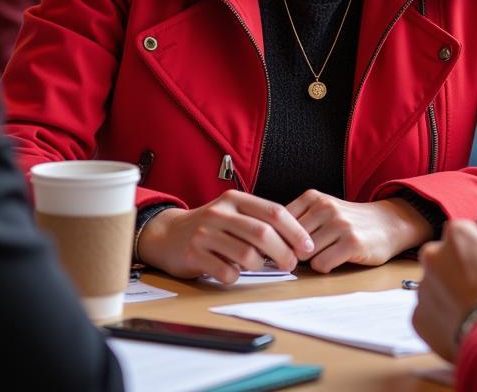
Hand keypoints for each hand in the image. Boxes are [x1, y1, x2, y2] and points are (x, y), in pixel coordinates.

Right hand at [136, 190, 314, 283]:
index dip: (295, 231)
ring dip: (260, 266)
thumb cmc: (212, 227)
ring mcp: (205, 233)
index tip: (307, 247)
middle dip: (283, 252)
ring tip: (259, 266)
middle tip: (291, 264)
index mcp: (235, 199)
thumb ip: (260, 221)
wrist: (168, 235)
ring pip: (247, 254)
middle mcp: (220, 212)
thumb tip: (297, 242)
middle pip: (263, 233)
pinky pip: (226, 272)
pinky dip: (235, 276)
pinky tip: (232, 272)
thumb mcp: (234, 213)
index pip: (274, 212)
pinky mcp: (194, 254)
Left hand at [285, 191, 431, 272]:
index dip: (277, 239)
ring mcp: (339, 224)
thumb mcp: (322, 210)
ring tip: (324, 255)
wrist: (388, 223)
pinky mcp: (352, 242)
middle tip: (303, 257)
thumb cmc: (348, 221)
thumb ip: (298, 220)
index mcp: (313, 197)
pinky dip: (324, 267)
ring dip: (311, 261)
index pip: (279, 222)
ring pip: (305, 254)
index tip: (280, 248)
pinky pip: (322, 264)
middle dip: (293, 253)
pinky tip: (335, 260)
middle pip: (290, 240)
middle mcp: (325, 207)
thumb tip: (266, 241)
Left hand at [412, 214, 476, 361]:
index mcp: (455, 234)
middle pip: (442, 257)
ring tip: (473, 310)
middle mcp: (432, 254)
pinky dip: (442, 318)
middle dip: (455, 269)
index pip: (461, 232)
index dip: (474, 248)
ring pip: (435, 286)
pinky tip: (462, 325)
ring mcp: (423, 287)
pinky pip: (429, 313)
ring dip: (448, 294)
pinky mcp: (418, 317)